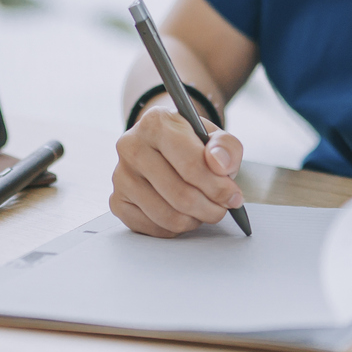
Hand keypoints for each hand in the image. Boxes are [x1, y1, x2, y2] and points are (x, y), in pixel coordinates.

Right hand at [111, 100, 246, 237]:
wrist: (161, 144)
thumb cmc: (189, 142)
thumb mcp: (213, 135)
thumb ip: (226, 147)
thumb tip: (220, 165)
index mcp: (155, 123)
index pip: (192, 165)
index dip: (218, 187)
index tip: (234, 197)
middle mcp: (131, 147)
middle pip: (181, 195)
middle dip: (210, 208)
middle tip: (223, 208)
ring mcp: (120, 176)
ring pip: (168, 216)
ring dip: (195, 220)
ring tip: (205, 209)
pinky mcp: (117, 201)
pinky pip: (153, 228)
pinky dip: (175, 228)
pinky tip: (184, 214)